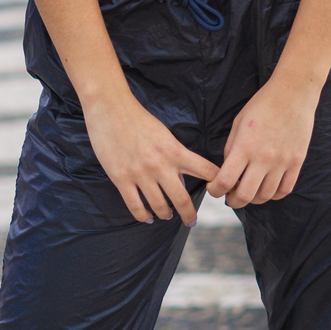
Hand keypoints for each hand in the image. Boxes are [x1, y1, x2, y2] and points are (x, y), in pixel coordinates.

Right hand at [83, 93, 216, 225]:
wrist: (110, 109)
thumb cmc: (139, 119)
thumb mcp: (164, 134)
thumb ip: (174, 155)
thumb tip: (180, 178)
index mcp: (175, 151)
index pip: (205, 171)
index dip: (217, 183)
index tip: (220, 191)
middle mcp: (160, 165)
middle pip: (182, 199)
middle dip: (189, 214)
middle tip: (192, 220)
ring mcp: (140, 174)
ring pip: (159, 206)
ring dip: (165, 214)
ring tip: (167, 216)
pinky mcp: (121, 179)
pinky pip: (135, 206)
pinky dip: (143, 216)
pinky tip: (147, 217)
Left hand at [207, 81, 317, 208]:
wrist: (293, 94)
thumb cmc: (262, 105)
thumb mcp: (238, 123)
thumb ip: (232, 149)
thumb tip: (227, 170)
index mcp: (244, 147)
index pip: (225, 181)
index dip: (215, 190)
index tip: (213, 188)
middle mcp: (263, 158)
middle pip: (245, 196)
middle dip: (233, 201)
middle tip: (230, 197)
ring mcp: (282, 162)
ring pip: (265, 196)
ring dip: (253, 199)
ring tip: (248, 192)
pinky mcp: (297, 162)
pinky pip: (285, 189)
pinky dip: (273, 195)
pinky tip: (267, 189)